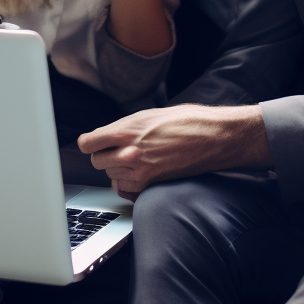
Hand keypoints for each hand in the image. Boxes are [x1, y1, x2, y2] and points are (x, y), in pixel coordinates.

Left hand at [77, 103, 271, 198]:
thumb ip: (126, 127)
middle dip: (104, 155)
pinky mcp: (151, 184)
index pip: (88, 143)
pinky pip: (125, 189)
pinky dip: (127, 183)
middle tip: (117, 150)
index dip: (89, 143)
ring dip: (117, 169)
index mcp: (128, 129)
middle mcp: (130, 151)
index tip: (92, 143)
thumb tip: (108, 136)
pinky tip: (138, 173)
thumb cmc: (188, 120)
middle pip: (97, 161)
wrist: (215, 137)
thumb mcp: (150, 115)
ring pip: (111, 176)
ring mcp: (140, 170)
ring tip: (134, 159)